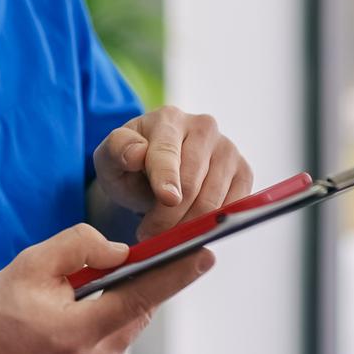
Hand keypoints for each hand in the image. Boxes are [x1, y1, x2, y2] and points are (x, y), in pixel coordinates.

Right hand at [0, 224, 215, 353]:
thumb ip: (80, 248)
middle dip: (142, 285)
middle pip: (136, 314)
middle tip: (148, 258)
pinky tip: (81, 318)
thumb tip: (122, 252)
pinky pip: (114, 348)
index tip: (207, 255)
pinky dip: (107, 327)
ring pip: (126, 331)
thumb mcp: (33, 263)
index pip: (139, 299)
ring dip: (119, 307)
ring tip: (89, 293)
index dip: (176, 276)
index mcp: (76, 334)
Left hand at [93, 107, 254, 240]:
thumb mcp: (110, 158)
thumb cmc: (130, 166)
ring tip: (163, 235)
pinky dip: (210, 226)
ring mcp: (228, 149)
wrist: (152, 174)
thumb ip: (117, 151)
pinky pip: (232, 207)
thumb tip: (136, 153)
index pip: (168, 152)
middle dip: (168, 217)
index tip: (167, 199)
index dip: (167, 177)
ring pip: (213, 200)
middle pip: (192, 182)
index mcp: (169, 118)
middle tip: (147, 235)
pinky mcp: (243, 172)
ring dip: (186, 226)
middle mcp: (204, 127)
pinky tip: (189, 228)